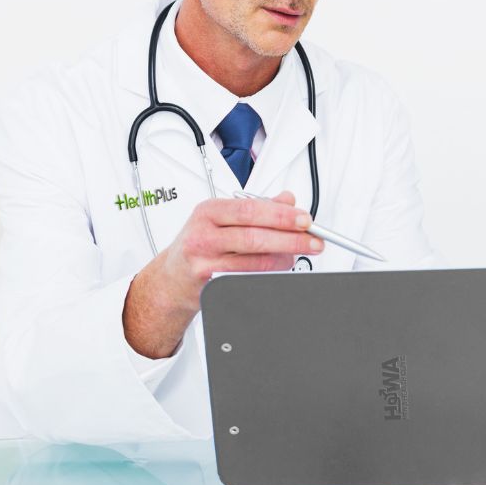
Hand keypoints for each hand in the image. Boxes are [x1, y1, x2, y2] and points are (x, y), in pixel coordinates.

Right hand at [157, 191, 320, 312]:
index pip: (250, 210)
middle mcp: (203, 235)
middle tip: (314, 240)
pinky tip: (280, 266)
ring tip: (299, 253)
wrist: (171, 279)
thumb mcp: (222, 218)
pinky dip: (270, 273)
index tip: (305, 219)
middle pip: (254, 237)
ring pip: (254, 261)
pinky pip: (248, 279)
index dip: (281, 215)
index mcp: (208, 211)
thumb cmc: (199, 243)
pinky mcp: (210, 285)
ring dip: (284, 258)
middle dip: (290, 239)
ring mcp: (204, 262)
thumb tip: (288, 199)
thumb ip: (257, 207)